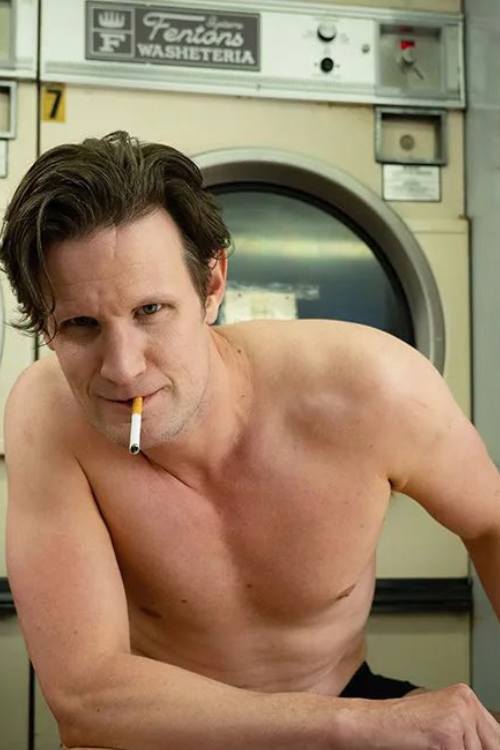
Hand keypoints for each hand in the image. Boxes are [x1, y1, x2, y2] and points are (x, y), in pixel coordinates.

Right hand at [347, 683, 499, 748]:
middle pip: (492, 745)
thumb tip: (490, 747)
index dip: (488, 748)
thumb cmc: (401, 726)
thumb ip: (466, 735)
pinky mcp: (448, 732)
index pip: (495, 736)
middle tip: (446, 747)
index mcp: (465, 696)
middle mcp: (465, 700)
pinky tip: (427, 749)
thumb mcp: (442, 725)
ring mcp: (458, 714)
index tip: (477, 749)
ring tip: (431, 746)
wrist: (373, 722)